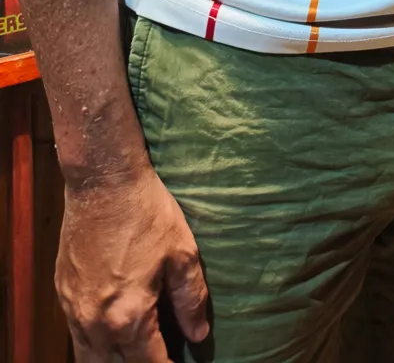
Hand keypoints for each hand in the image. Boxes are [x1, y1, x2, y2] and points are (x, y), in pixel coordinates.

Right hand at [57, 166, 208, 360]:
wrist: (103, 181)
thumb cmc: (147, 213)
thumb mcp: (182, 253)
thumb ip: (190, 300)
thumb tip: (198, 335)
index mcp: (129, 315)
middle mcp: (96, 322)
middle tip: (158, 356)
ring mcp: (75, 311)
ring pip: (90, 359)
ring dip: (113, 361)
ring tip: (135, 352)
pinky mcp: (64, 295)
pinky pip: (77, 337)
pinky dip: (93, 345)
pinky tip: (110, 334)